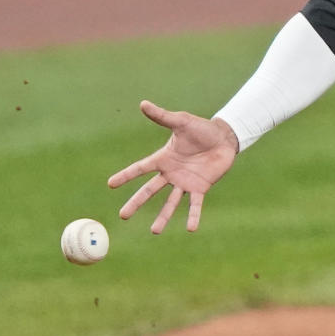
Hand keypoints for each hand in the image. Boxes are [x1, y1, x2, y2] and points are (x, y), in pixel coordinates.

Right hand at [108, 100, 238, 232]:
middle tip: (122, 216)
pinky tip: (191, 228)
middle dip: (136, 203)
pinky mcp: (201, 187)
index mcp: (163, 158)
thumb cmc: (201, 129)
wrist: (224, 137)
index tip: (110, 184)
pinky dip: (193, 216)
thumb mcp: (181, 121)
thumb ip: (162, 116)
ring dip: (163, 217)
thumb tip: (143, 103)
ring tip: (155, 232)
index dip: (126, 176)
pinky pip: (196, 204)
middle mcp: (171, 173)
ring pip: (171, 202)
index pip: (140, 168)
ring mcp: (185, 182)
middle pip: (150, 190)